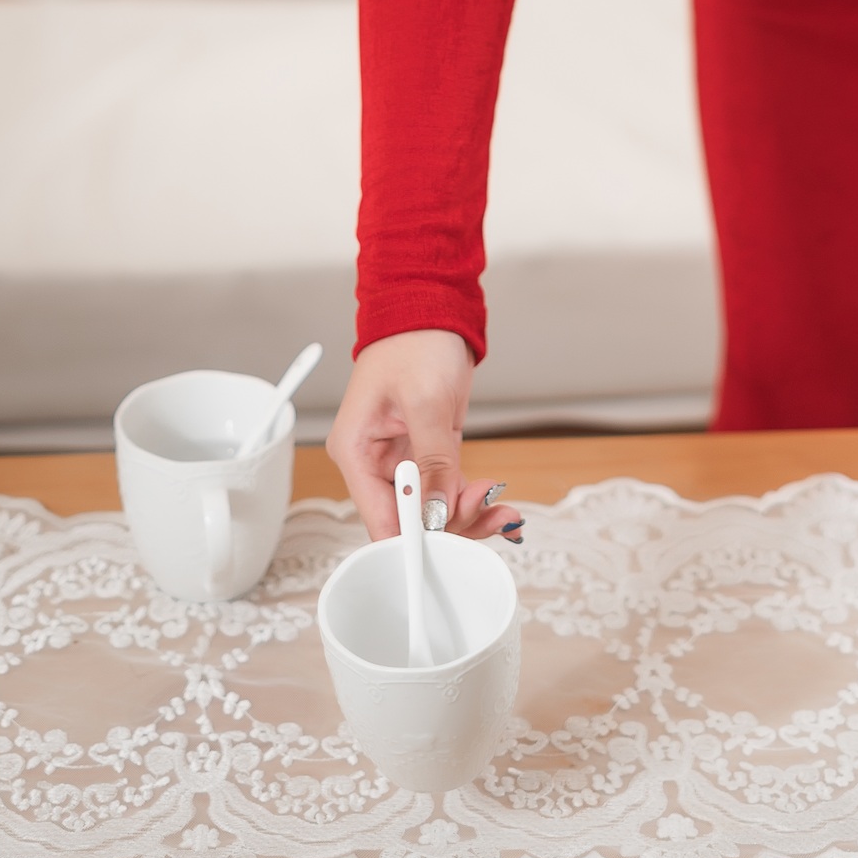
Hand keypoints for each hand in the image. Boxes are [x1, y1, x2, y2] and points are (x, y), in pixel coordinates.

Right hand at [326, 330, 522, 543]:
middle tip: (488, 511)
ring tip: (502, 510)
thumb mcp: (426, 401)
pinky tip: (496, 501)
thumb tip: (437, 512)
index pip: (379, 519)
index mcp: (355, 452)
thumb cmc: (414, 342)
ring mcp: (402, 461)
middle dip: (451, 525)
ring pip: (432, 511)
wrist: (431, 308)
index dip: (413, 541)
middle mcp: (373, 463)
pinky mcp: (428, 454)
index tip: (450, 549)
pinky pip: (447, 491)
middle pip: (408, 522)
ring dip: (468, 515)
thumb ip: (432, 460)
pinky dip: (471, 499)